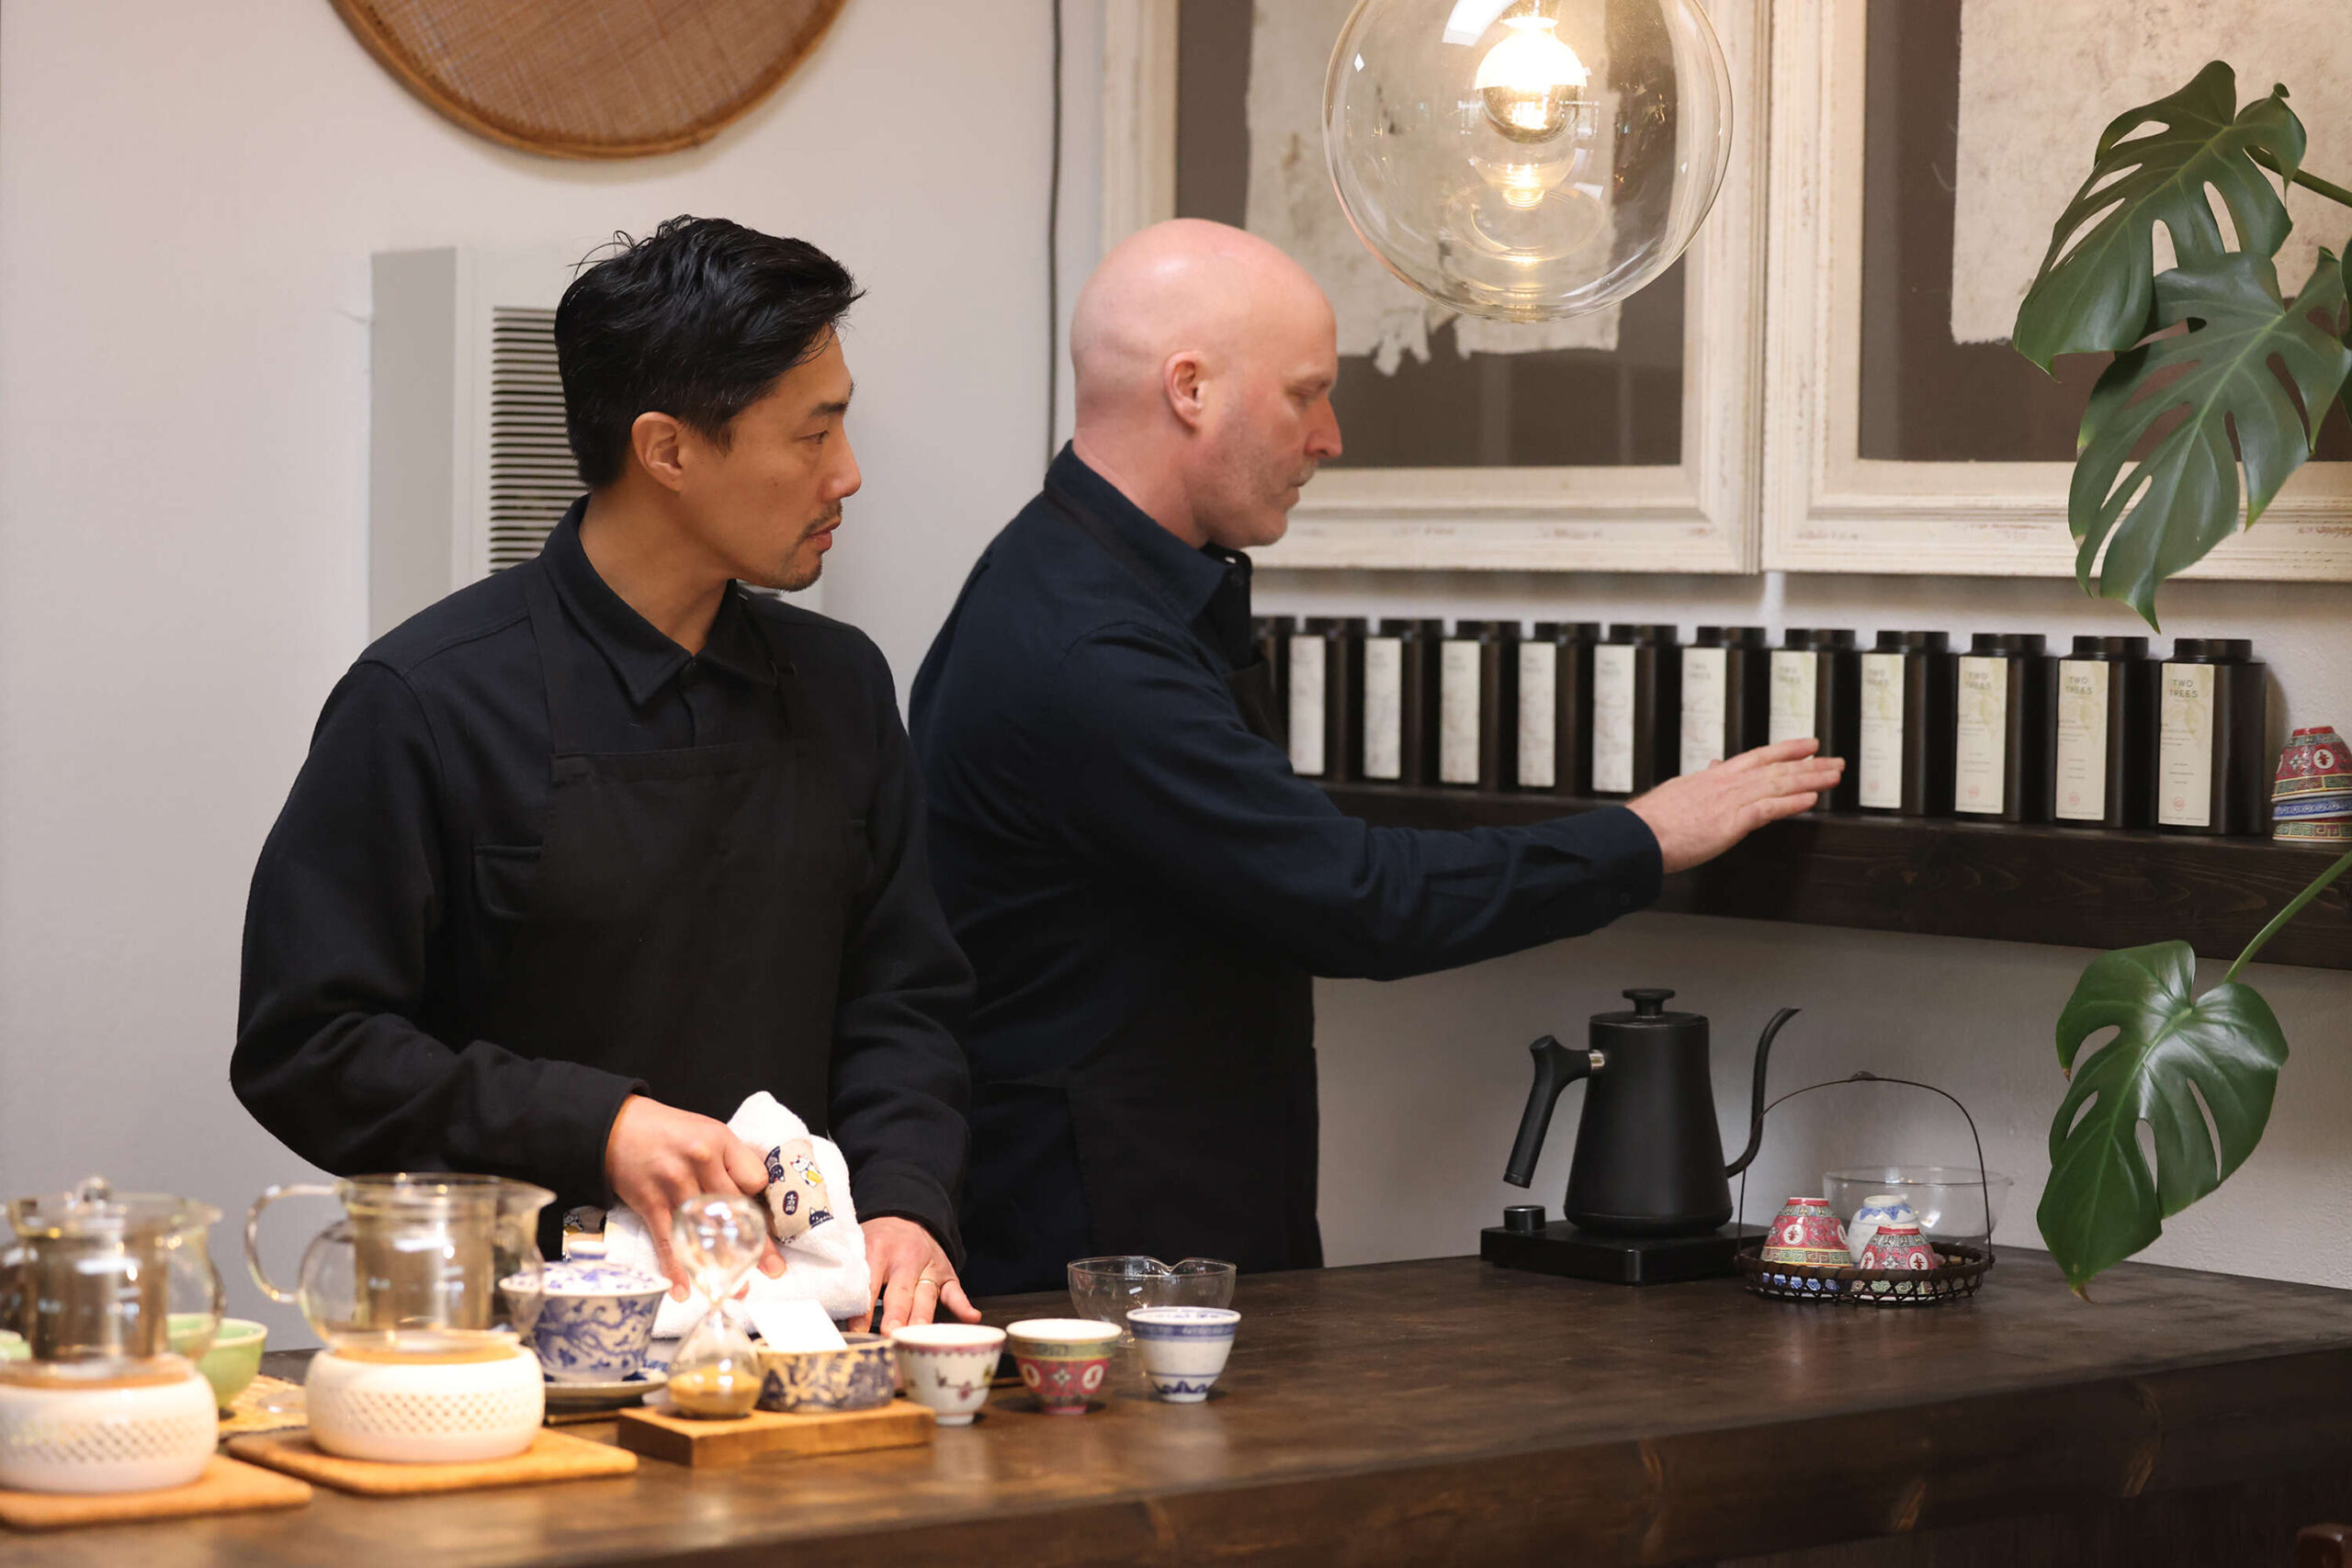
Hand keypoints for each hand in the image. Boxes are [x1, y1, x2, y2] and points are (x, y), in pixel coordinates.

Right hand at [603, 1094, 785, 1297]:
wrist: (616, 1126)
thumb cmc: (668, 1130)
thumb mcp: (707, 1131)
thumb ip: (731, 1159)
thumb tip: (756, 1193)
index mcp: (720, 1142)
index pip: (755, 1180)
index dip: (760, 1201)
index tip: (762, 1220)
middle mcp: (700, 1162)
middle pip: (736, 1210)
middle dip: (757, 1245)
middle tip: (774, 1270)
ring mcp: (674, 1184)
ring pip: (705, 1231)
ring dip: (721, 1264)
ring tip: (738, 1288)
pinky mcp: (650, 1202)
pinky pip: (667, 1241)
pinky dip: (675, 1269)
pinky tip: (684, 1290)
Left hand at [861, 1216, 979, 1332]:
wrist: (906, 1216)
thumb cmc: (877, 1241)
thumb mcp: (859, 1248)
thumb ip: (852, 1277)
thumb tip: (838, 1314)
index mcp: (879, 1250)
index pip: (870, 1284)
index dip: (863, 1310)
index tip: (858, 1331)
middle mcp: (906, 1258)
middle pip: (901, 1292)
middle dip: (897, 1315)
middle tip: (891, 1334)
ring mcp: (929, 1267)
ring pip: (927, 1296)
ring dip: (921, 1318)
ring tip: (918, 1337)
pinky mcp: (946, 1274)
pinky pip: (955, 1291)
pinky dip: (963, 1305)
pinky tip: (971, 1317)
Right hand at [1627, 737, 1845, 873]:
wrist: (1639, 835)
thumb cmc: (1653, 820)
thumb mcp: (1679, 791)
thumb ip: (1701, 782)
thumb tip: (1711, 770)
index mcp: (1714, 777)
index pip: (1758, 757)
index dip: (1787, 750)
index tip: (1809, 746)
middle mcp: (1726, 784)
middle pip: (1776, 769)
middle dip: (1810, 766)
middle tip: (1835, 762)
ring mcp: (1729, 802)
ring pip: (1778, 785)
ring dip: (1810, 780)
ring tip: (1833, 777)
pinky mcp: (1730, 823)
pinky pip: (1767, 809)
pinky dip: (1791, 803)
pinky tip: (1810, 800)